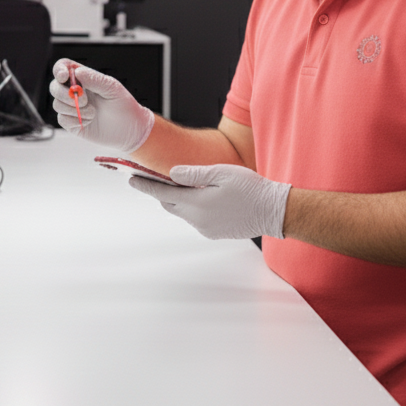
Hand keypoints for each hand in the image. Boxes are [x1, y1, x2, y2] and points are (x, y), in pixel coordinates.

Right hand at [49, 58, 154, 152]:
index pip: (63, 68)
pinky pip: (62, 119)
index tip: (64, 76)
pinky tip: (89, 120)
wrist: (129, 129)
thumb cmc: (123, 104)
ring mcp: (71, 108)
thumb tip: (76, 72)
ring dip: (74, 109)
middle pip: (54, 87)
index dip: (59, 70)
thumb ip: (94, 79)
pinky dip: (75, 120)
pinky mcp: (71, 123)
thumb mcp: (111, 88)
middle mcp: (74, 91)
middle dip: (64, 93)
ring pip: (57, 104)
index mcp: (83, 78)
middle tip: (83, 100)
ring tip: (93, 112)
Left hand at [129, 164, 290, 239]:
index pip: (163, 193)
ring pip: (183, 212)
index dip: (146, 185)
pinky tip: (204, 197)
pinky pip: (196, 219)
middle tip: (157, 177)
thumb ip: (194, 174)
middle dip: (162, 192)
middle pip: (170, 205)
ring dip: (180, 200)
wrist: (273, 211)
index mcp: (197, 203)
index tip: (132, 179)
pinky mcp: (214, 232)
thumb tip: (172, 173)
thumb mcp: (221, 173)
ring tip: (185, 185)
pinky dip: (193, 207)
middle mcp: (198, 219)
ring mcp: (206, 228)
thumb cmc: (251, 189)